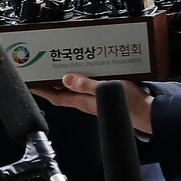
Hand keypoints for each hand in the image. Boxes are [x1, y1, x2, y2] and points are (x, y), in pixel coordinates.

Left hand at [32, 73, 153, 134]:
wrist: (150, 114)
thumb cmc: (131, 105)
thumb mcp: (106, 89)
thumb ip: (86, 85)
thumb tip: (67, 79)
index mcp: (83, 101)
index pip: (56, 96)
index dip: (41, 90)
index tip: (30, 84)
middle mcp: (86, 101)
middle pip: (63, 91)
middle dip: (51, 81)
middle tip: (42, 70)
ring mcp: (95, 100)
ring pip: (75, 88)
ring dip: (66, 79)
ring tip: (59, 66)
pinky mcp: (104, 96)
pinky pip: (88, 86)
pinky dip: (82, 78)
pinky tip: (86, 71)